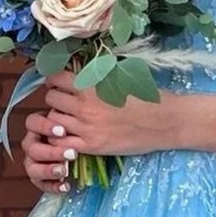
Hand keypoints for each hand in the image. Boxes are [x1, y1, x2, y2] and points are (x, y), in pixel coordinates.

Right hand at [21, 113, 76, 194]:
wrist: (81, 148)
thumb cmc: (75, 133)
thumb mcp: (71, 123)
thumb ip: (68, 119)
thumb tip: (72, 111)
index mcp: (37, 128)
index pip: (32, 123)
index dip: (45, 126)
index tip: (63, 131)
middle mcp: (32, 144)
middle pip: (31, 148)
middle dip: (50, 152)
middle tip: (71, 154)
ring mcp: (33, 162)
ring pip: (32, 168)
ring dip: (48, 170)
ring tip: (64, 171)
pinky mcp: (39, 178)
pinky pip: (41, 184)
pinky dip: (53, 186)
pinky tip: (65, 186)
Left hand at [42, 71, 177, 156]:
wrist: (163, 122)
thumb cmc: (145, 95)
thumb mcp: (119, 75)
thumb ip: (95, 74)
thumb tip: (77, 69)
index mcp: (90, 85)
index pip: (55, 78)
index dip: (54, 79)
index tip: (59, 83)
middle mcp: (84, 106)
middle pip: (51, 99)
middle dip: (55, 98)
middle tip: (64, 101)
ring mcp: (85, 128)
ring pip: (53, 122)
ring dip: (57, 118)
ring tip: (67, 118)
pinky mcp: (91, 147)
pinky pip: (61, 143)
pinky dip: (60, 139)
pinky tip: (69, 135)